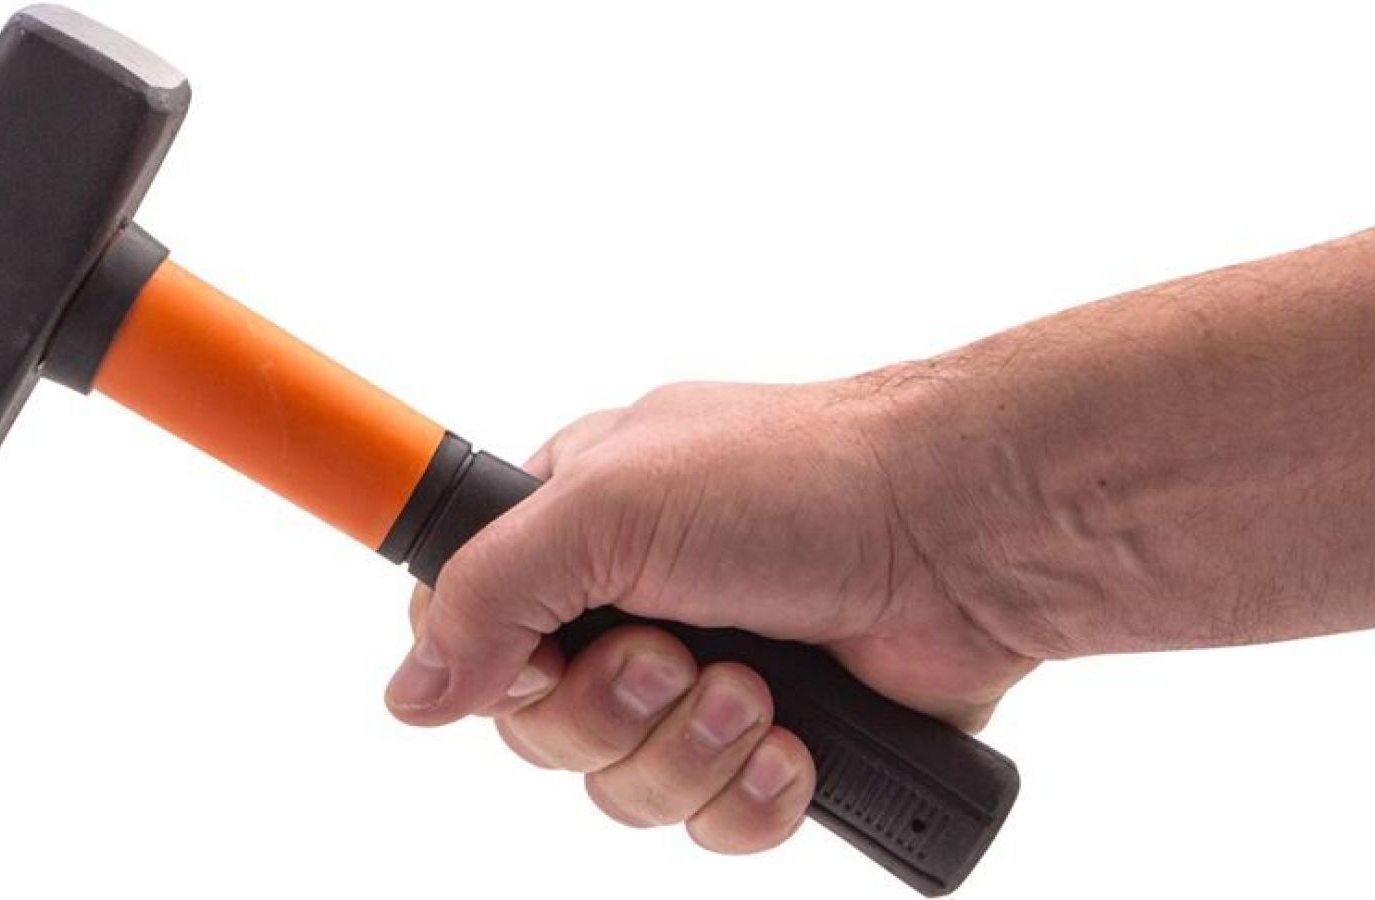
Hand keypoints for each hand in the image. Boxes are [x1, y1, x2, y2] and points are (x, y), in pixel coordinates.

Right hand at [384, 379, 1039, 852]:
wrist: (965, 535)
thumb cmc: (802, 481)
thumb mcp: (610, 506)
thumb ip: (487, 591)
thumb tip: (410, 693)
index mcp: (578, 526)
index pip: (469, 625)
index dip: (491, 666)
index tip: (539, 660)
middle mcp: (634, 605)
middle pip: (542, 730)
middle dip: (611, 714)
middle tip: (676, 656)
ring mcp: (708, 679)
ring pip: (626, 789)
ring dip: (689, 753)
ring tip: (758, 692)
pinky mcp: (778, 744)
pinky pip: (715, 824)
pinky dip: (754, 796)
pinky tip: (799, 745)